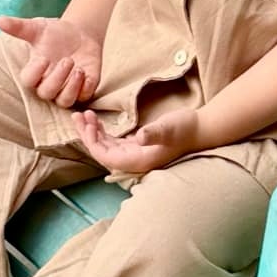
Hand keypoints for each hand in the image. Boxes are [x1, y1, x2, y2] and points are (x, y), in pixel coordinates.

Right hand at [0, 13, 102, 106]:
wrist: (79, 33)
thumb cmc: (54, 33)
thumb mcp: (37, 27)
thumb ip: (19, 27)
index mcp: (35, 70)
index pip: (28, 81)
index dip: (35, 73)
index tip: (44, 58)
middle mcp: (49, 83)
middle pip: (47, 93)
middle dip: (58, 78)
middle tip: (67, 60)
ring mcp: (66, 88)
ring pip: (64, 100)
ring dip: (71, 86)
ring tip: (78, 67)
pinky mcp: (84, 89)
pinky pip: (84, 96)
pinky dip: (85, 87)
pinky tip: (86, 72)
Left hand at [70, 107, 198, 176]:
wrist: (200, 128)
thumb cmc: (184, 128)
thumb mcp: (168, 128)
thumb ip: (153, 133)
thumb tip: (139, 138)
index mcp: (138, 160)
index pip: (106, 157)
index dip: (93, 142)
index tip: (86, 124)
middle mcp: (134, 160)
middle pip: (103, 152)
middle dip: (87, 135)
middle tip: (76, 115)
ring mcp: (136, 154)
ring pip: (107, 146)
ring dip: (93, 132)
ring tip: (82, 115)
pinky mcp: (138, 146)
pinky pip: (114, 142)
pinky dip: (103, 132)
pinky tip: (97, 121)